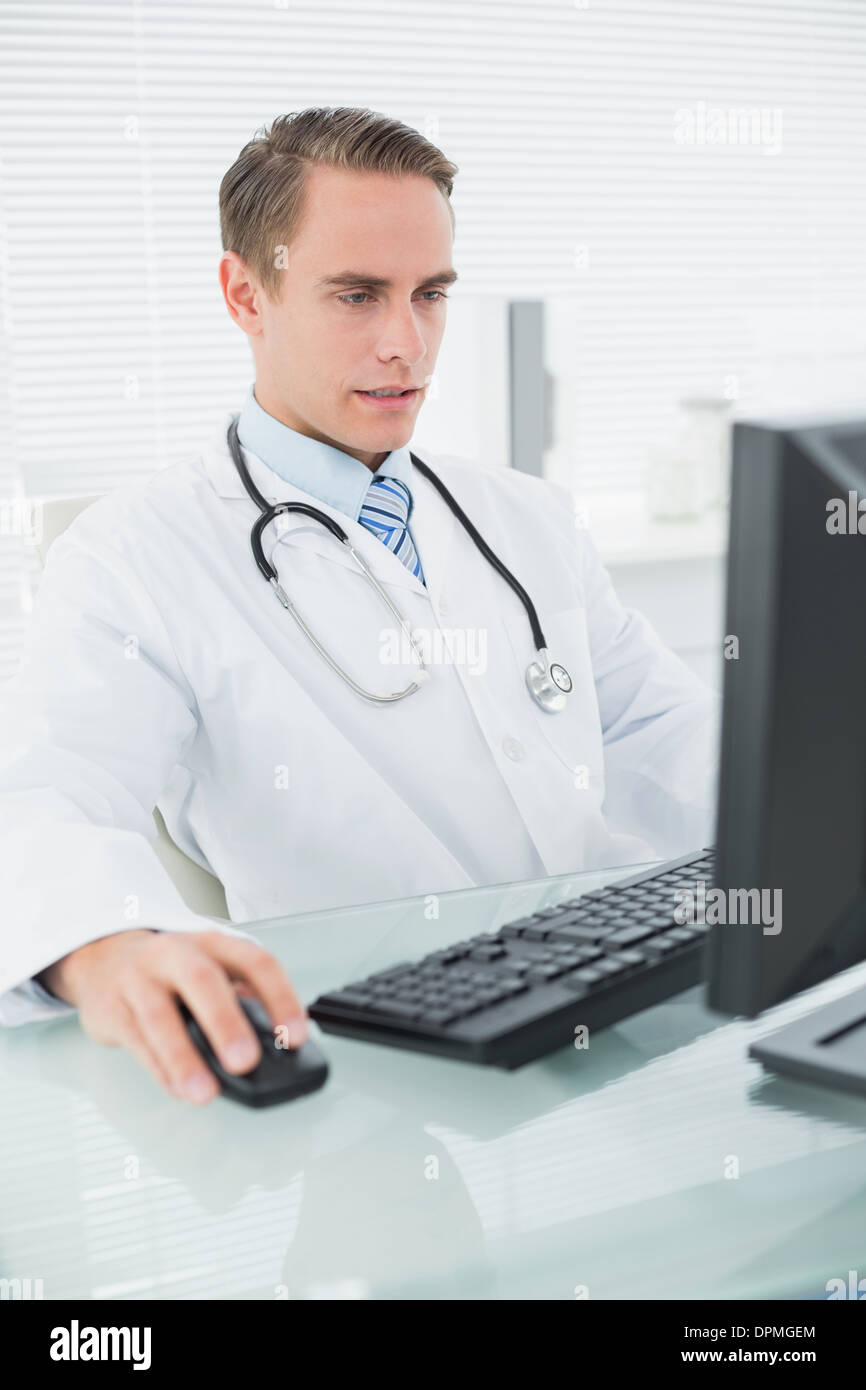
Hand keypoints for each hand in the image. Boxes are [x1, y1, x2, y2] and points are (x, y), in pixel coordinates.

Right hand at [39, 928, 308, 1104]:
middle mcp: (175, 953)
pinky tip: (179, 1089)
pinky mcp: (111, 1009)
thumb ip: (243, 997)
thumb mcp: (211, 967)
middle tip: (245, 1062)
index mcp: (213, 943)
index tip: (296, 1035)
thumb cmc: (171, 970)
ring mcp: (139, 979)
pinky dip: (159, 1070)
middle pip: (203, 981)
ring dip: (183, 1058)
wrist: (103, 958)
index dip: (280, 998)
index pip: (255, 962)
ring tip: (205, 1092)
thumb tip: (279, 1040)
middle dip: (226, 1023)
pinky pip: (136, 1041)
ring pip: (159, 1016)